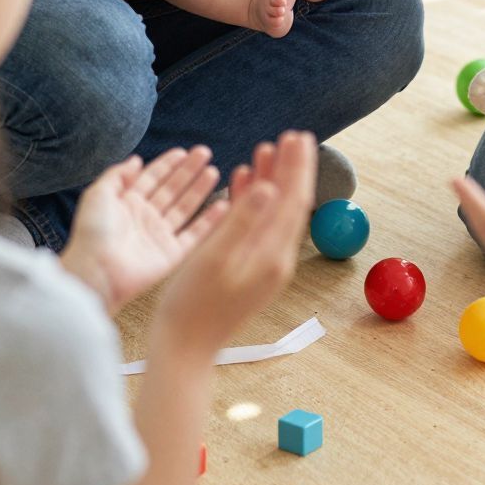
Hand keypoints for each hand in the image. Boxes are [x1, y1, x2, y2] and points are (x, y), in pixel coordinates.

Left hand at [60, 148, 221, 313]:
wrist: (97, 270)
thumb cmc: (93, 233)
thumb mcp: (97, 195)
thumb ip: (117, 175)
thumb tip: (136, 160)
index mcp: (127, 203)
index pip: (152, 178)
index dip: (167, 164)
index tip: (183, 151)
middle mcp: (145, 218)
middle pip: (172, 189)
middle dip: (188, 171)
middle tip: (205, 152)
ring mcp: (159, 236)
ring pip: (185, 208)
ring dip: (199, 190)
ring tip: (213, 171)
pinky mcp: (171, 255)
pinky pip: (194, 235)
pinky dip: (209, 222)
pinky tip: (223, 205)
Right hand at [152, 131, 317, 359]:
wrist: (184, 348)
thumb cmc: (192, 305)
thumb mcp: (214, 257)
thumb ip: (242, 220)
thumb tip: (268, 186)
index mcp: (272, 255)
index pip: (294, 201)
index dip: (297, 167)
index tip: (299, 137)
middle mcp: (275, 259)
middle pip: (290, 204)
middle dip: (290, 168)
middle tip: (291, 136)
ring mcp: (263, 265)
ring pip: (273, 214)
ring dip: (271, 181)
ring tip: (266, 149)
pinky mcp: (249, 269)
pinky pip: (257, 228)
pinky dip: (253, 202)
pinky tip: (244, 181)